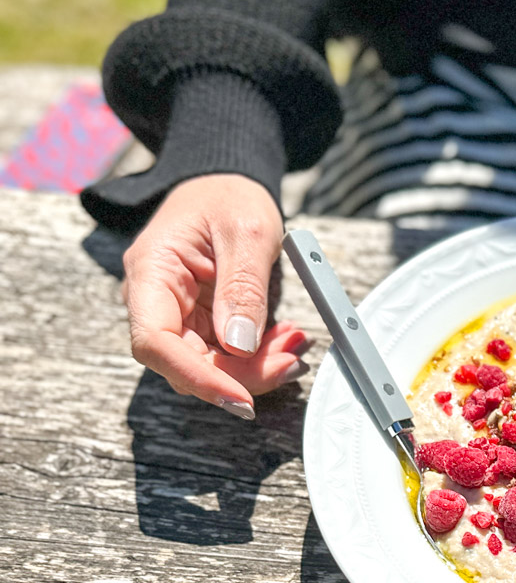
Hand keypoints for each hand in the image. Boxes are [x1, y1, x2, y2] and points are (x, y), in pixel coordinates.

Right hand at [122, 174, 310, 420]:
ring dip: (257, 367)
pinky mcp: (200, 324)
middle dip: (243, 373)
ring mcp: (177, 316)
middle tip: (292, 360)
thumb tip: (239, 343)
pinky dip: (259, 355)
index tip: (242, 397)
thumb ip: (243, 288)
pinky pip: (226, 355)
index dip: (198, 377)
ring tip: (296, 342)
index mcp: (151, 273)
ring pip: (211, 367)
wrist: (225, 185)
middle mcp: (156, 301)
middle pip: (187, 364)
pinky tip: (285, 338)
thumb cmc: (228, 196)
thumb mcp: (246, 231)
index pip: (156, 343)